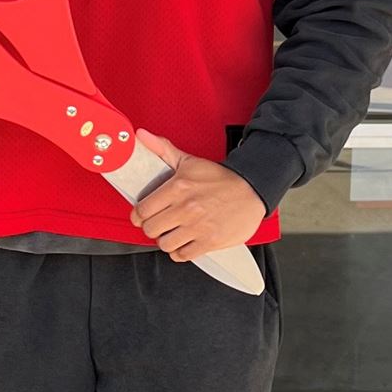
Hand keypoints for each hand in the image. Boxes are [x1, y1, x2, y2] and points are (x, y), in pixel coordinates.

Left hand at [130, 131, 265, 261]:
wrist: (252, 189)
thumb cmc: (221, 179)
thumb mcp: (189, 161)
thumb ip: (162, 149)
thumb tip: (141, 136)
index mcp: (178, 187)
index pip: (142, 210)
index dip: (139, 215)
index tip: (142, 216)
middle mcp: (186, 208)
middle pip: (150, 229)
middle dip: (152, 228)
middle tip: (159, 224)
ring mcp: (198, 226)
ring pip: (165, 244)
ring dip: (166, 241)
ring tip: (172, 233)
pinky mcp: (210, 241)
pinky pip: (183, 255)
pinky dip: (180, 252)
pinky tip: (184, 243)